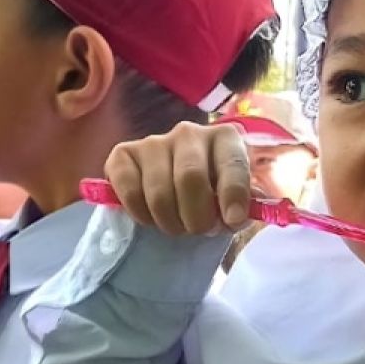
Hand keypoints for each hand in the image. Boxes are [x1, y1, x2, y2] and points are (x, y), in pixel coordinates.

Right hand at [102, 121, 251, 235]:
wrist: (179, 188)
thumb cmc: (214, 194)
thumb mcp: (236, 199)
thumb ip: (241, 205)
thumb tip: (235, 216)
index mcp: (225, 138)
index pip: (232, 163)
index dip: (233, 194)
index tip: (233, 220)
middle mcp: (189, 133)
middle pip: (190, 178)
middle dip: (197, 217)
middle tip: (199, 230)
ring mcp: (153, 141)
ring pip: (159, 192)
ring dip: (170, 221)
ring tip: (178, 225)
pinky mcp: (123, 154)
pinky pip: (129, 191)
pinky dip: (141, 214)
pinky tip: (151, 217)